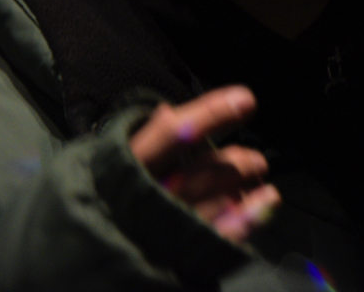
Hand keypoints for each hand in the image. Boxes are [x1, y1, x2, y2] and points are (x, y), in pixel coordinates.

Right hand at [129, 85, 279, 242]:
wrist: (95, 262)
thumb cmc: (117, 198)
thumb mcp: (120, 164)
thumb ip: (151, 141)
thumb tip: (167, 110)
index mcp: (126, 169)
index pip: (170, 133)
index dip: (211, 114)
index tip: (246, 100)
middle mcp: (148, 200)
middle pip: (202, 171)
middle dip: (235, 160)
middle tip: (254, 158)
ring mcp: (167, 230)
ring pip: (217, 201)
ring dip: (244, 181)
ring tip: (257, 172)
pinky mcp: (184, 255)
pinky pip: (224, 234)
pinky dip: (252, 216)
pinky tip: (268, 198)